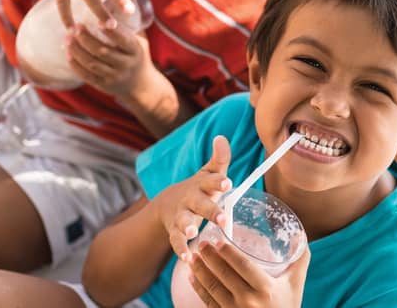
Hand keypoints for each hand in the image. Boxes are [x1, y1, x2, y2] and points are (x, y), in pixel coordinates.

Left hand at [65, 25, 154, 98]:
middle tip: (76, 26)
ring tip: (67, 38)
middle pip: (103, 51)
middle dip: (86, 38)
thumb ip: (127, 27)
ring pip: (92, 63)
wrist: (140, 85)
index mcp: (135, 51)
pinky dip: (75, 64)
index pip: (123, 40)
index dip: (111, 32)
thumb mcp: (139, 41)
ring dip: (77, 50)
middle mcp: (126, 64)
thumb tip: (110, 3)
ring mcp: (114, 76)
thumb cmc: (136, 55)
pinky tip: (68, 53)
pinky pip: (86, 75)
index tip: (99, 21)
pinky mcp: (104, 85)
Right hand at [152, 136, 232, 261]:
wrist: (169, 203)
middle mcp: (190, 199)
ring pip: (183, 222)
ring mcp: (180, 215)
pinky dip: (181, 250)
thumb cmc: (199, 188)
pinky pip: (176, 241)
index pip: (211, 181)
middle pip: (200, 204)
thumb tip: (221, 137)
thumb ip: (219, 158)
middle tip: (222, 218)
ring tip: (193, 233)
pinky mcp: (174, 231)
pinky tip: (187, 259)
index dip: (218, 181)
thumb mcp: (208, 173)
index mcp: (202, 184)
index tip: (227, 183)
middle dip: (210, 210)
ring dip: (188, 227)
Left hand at [189, 239, 310, 307]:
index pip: (243, 265)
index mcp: (266, 289)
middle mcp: (249, 301)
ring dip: (199, 271)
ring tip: (192, 258)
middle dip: (209, 257)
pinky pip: (208, 302)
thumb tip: (300, 234)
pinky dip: (198, 288)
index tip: (218, 240)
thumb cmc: (288, 306)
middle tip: (201, 244)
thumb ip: (300, 259)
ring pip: (212, 288)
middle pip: (224, 274)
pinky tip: (192, 277)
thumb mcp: (296, 283)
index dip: (228, 252)